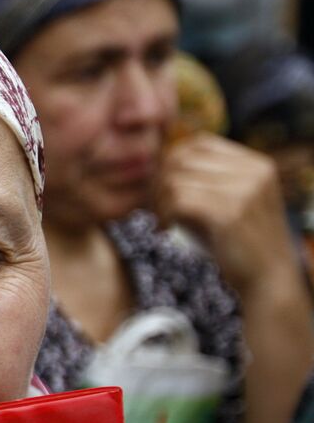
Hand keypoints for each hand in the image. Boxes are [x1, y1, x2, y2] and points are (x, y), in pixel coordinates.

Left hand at [156, 132, 296, 293]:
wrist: (266, 279)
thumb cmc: (238, 243)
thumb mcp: (228, 202)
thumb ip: (204, 181)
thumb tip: (157, 163)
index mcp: (256, 164)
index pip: (199, 143)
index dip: (171, 161)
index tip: (161, 188)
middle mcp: (253, 171)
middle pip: (183, 158)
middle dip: (158, 181)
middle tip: (154, 207)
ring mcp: (244, 190)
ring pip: (176, 179)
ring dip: (158, 200)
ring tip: (162, 220)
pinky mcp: (229, 212)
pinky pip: (178, 199)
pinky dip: (164, 214)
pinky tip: (166, 229)